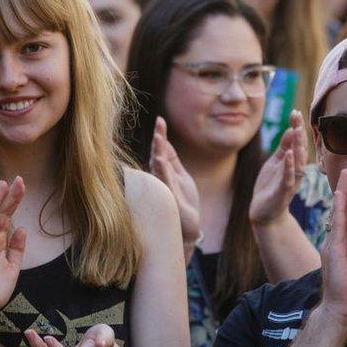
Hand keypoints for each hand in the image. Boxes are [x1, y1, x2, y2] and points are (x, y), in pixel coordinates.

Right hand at [150, 116, 201, 243]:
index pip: (162, 149)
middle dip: (159, 139)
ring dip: (158, 151)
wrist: (189, 227)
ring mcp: (163, 188)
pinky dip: (161, 169)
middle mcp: (160, 178)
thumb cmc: (184, 202)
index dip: (161, 135)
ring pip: (159, 166)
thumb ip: (172, 161)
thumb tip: (164, 141)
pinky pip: (164, 181)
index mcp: (164, 171)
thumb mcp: (181, 176)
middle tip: (159, 123)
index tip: (161, 119)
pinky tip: (160, 159)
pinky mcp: (169, 198)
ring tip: (158, 137)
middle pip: (158, 154)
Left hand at [250, 110, 306, 225]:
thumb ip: (284, 147)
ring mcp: (291, 181)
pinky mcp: (284, 191)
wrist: (264, 213)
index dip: (297, 127)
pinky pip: (288, 177)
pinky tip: (289, 154)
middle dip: (300, 132)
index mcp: (293, 163)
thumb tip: (291, 129)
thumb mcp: (275, 163)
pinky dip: (289, 165)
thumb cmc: (270, 186)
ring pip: (298, 161)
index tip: (295, 111)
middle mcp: (296, 171)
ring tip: (297, 130)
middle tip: (298, 115)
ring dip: (298, 146)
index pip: (297, 142)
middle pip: (301, 149)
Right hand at [318, 167, 346, 323]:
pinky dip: (340, 207)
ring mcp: (334, 242)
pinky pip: (338, 223)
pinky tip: (342, 193)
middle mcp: (338, 239)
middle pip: (344, 208)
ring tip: (346, 172)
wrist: (341, 310)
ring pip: (340, 211)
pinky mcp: (334, 249)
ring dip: (343, 190)